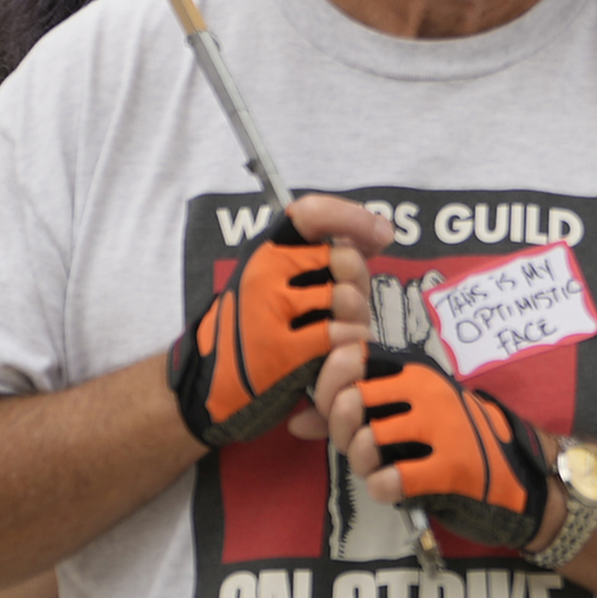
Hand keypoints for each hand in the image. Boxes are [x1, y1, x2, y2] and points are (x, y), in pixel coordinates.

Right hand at [167, 192, 381, 449]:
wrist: (213, 384)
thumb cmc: (261, 326)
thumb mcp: (281, 277)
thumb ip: (324, 253)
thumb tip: (382, 233)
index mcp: (265, 249)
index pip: (312, 213)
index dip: (353, 218)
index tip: (382, 234)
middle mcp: (262, 273)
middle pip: (345, 260)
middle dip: (359, 284)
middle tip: (347, 305)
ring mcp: (268, 311)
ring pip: (349, 299)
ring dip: (357, 319)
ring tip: (340, 331)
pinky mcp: (278, 351)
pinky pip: (341, 335)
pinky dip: (350, 343)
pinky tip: (340, 350)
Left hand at [334, 348, 555, 552]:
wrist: (518, 476)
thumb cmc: (452, 441)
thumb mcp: (406, 415)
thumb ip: (351, 414)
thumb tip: (294, 422)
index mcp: (416, 371)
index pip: (351, 359)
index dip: (329, 387)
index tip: (341, 409)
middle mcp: (428, 390)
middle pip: (350, 403)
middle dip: (343, 434)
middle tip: (363, 448)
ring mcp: (442, 427)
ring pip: (364, 443)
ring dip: (363, 465)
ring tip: (381, 469)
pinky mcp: (450, 468)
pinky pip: (388, 480)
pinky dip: (383, 488)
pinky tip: (397, 486)